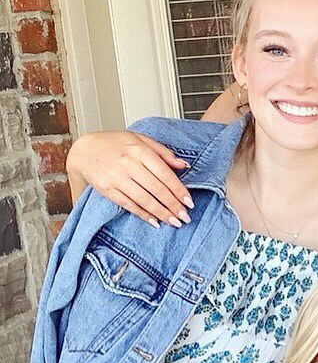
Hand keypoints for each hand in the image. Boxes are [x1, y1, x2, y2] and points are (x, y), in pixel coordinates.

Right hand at [76, 130, 191, 227]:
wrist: (83, 150)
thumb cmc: (114, 144)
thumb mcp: (139, 140)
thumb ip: (162, 152)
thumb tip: (184, 165)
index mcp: (138, 149)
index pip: (164, 173)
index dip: (178, 190)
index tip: (189, 202)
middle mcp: (127, 163)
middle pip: (156, 188)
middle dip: (173, 205)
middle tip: (185, 217)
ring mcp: (115, 176)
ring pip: (144, 199)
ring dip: (161, 213)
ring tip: (174, 222)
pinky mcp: (106, 188)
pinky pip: (128, 204)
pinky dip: (143, 214)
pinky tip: (154, 221)